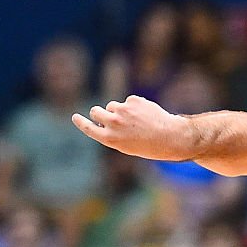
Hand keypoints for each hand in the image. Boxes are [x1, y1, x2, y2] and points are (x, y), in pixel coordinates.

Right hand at [72, 95, 196, 160]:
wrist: (171, 137)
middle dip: (100, 112)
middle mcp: (113, 123)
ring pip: (113, 105)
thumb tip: (105, 119)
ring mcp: (122, 110)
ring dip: (120, 110)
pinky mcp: (133, 100)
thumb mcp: (128, 146)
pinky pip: (129, 101)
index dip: (81, 122)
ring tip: (137, 121)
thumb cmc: (150, 146)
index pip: (89, 128)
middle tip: (110, 117)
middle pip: (96, 111)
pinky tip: (147, 115)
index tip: (75, 116)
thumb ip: (114, 133)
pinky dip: (135, 106)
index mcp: (110, 139)